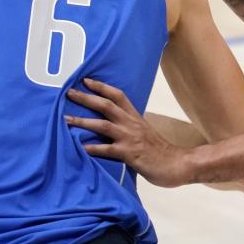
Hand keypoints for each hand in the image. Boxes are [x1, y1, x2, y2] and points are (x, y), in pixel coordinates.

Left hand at [66, 78, 191, 187]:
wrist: (178, 163)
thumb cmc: (160, 150)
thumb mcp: (144, 132)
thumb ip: (129, 127)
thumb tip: (113, 124)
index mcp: (135, 117)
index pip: (118, 95)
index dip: (101, 86)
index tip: (85, 80)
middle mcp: (131, 124)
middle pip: (106, 105)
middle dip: (86, 98)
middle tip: (68, 93)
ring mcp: (130, 138)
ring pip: (103, 125)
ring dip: (83, 121)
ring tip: (66, 119)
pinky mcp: (129, 154)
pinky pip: (108, 150)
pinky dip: (93, 148)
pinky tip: (81, 148)